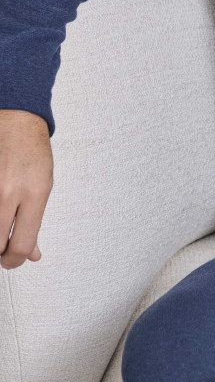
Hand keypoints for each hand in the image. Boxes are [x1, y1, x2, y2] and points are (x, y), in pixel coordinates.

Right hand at [0, 109, 52, 269]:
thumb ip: (35, 222)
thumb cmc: (32, 151)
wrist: (16, 120)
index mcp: (34, 193)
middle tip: (2, 250)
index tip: (13, 261)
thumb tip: (32, 254)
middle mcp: (9, 190)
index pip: (21, 244)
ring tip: (1, 229)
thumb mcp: (43, 186)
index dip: (14, 261)